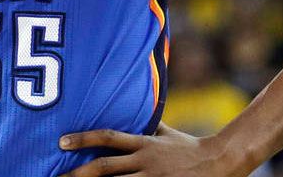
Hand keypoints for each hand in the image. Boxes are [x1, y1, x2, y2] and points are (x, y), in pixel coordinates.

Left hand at [59, 123, 245, 176]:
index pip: (109, 137)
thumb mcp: (168, 134)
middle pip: (104, 168)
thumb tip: (136, 111)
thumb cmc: (191, 148)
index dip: (84, 138)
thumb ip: (150, 125)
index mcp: (144, 144)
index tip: (62, 141)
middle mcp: (145, 162)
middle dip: (77, 173)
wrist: (220, 163)